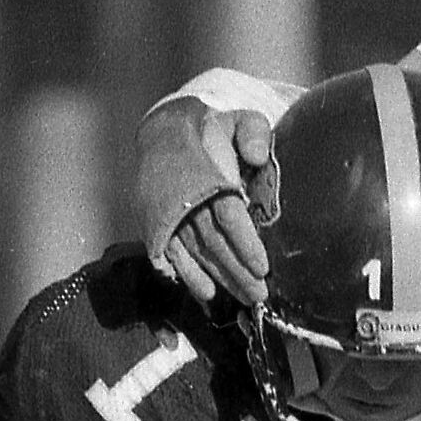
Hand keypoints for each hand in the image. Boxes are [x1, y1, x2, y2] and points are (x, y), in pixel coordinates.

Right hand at [137, 98, 275, 306]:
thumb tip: (258, 156)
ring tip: (242, 299)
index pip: (228, 216)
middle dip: (238, 272)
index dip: (245, 242)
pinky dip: (187, 275)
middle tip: (260, 296)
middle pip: (214, 242)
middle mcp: (186, 200)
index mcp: (207, 176)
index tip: (263, 266)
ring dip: (219, 278)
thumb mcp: (238, 120)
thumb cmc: (211, 132)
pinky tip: (206, 294)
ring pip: (195, 253)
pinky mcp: (157, 226)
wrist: (163, 134)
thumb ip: (253, 133)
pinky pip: (171, 255)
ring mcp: (168, 216)